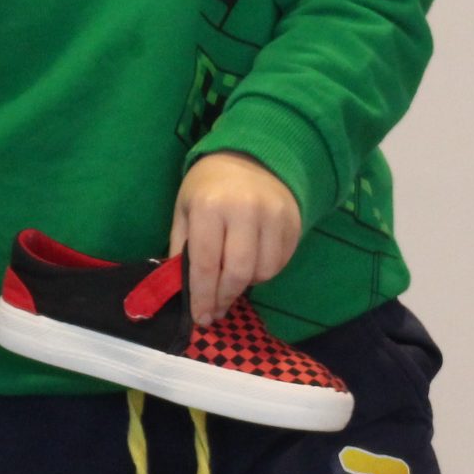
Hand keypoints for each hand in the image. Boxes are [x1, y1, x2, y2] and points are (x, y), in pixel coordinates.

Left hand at [168, 151, 301, 326]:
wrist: (250, 155)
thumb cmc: (209, 186)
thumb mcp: (184, 209)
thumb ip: (181, 248)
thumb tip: (182, 290)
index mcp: (209, 206)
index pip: (206, 265)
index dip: (203, 297)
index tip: (202, 318)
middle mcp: (244, 210)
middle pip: (238, 273)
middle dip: (225, 297)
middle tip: (217, 309)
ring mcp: (273, 214)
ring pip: (263, 272)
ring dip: (246, 284)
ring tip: (233, 279)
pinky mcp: (293, 221)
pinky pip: (281, 262)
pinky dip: (265, 272)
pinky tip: (252, 264)